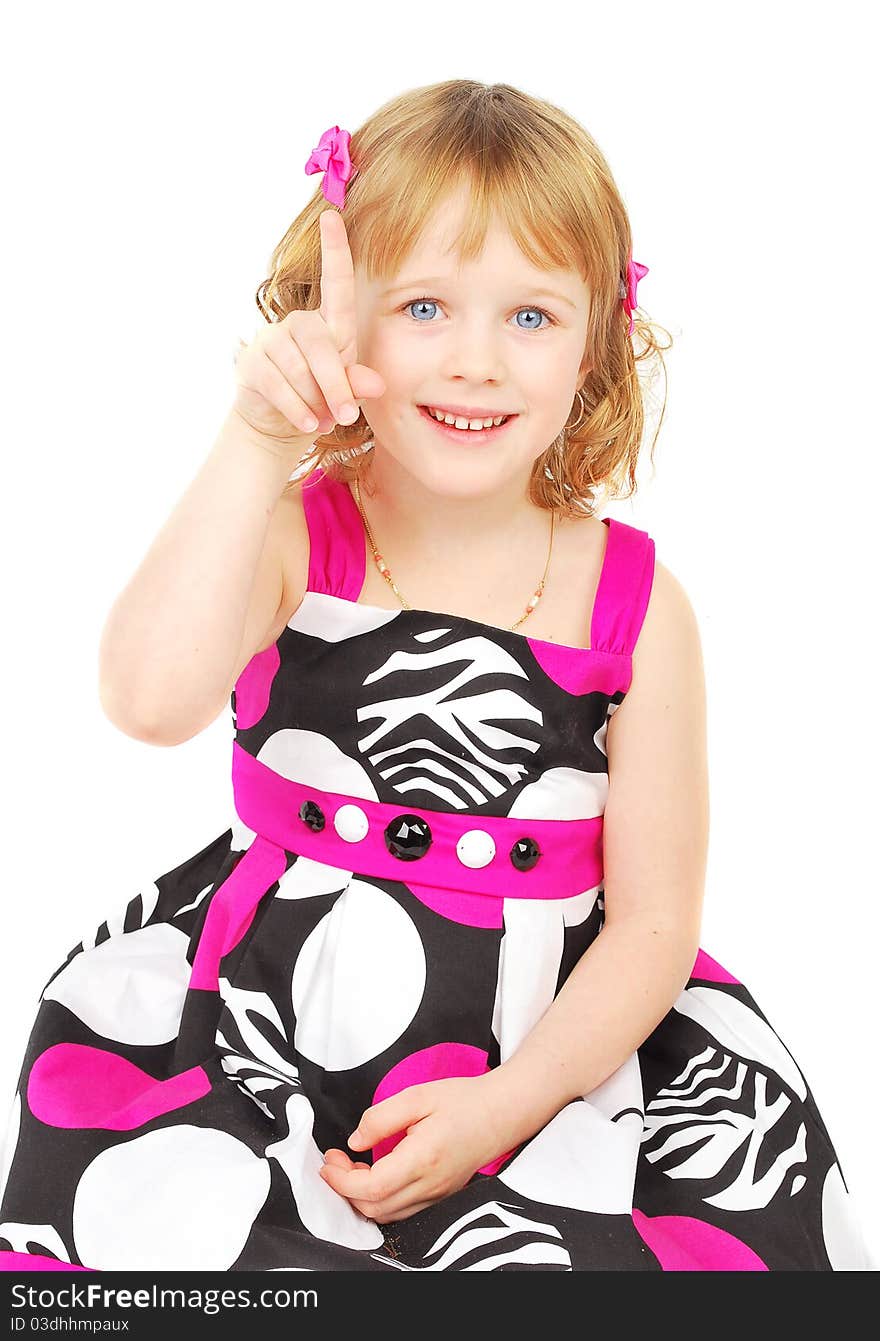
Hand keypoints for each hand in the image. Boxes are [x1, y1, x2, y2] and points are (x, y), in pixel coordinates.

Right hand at [232, 209, 385, 449]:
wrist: (282, 424)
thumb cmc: (321, 399)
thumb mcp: (346, 391)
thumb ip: (358, 384)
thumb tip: (374, 384)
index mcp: (328, 324)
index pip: (335, 283)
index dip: (335, 250)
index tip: (332, 217)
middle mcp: (298, 324)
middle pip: (320, 346)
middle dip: (335, 384)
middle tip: (346, 417)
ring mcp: (271, 340)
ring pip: (298, 370)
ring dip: (314, 401)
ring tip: (321, 420)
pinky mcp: (252, 363)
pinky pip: (277, 385)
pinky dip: (295, 408)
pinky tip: (305, 424)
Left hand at [318, 1076, 516, 1223]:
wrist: (501, 1113)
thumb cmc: (462, 1100)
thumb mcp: (417, 1095)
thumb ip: (381, 1118)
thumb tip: (355, 1141)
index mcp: (423, 1158)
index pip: (372, 1187)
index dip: (342, 1180)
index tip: (327, 1162)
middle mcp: (430, 1184)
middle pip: (375, 1208)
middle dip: (345, 1189)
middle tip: (335, 1160)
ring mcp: (437, 1194)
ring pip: (387, 1214)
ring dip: (361, 1197)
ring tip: (352, 1166)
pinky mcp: (440, 1195)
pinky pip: (402, 1210)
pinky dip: (380, 1199)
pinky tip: (375, 1174)